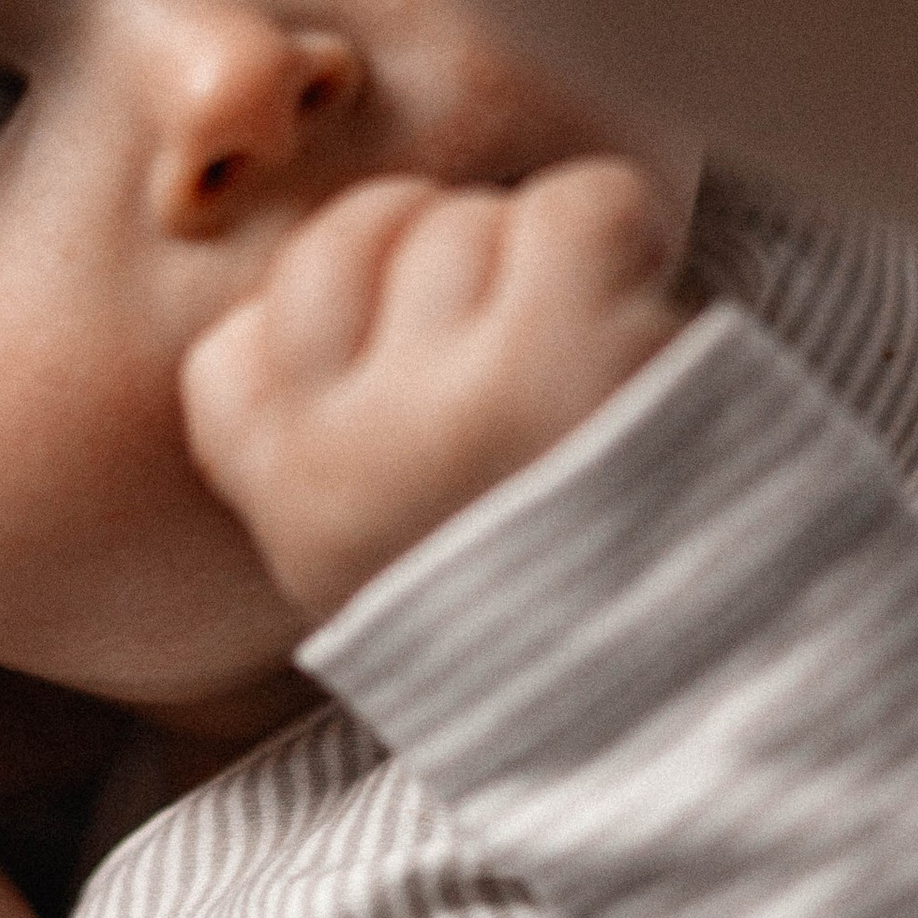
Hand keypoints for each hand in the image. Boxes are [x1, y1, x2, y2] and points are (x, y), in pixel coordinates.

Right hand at [182, 159, 684, 622]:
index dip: (339, 325)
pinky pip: (579, 206)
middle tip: (533, 372)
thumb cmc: (544, 617)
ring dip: (552, 266)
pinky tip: (646, 327)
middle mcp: (344, 451)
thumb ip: (331, 438)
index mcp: (287, 505)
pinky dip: (629, 238)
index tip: (422, 382)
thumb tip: (326, 260)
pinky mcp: (564, 356)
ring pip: (470, 220)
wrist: (683, 711)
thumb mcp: (382, 561)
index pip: (234, 350)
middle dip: (451, 271)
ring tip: (601, 373)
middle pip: (355, 240)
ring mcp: (447, 400)